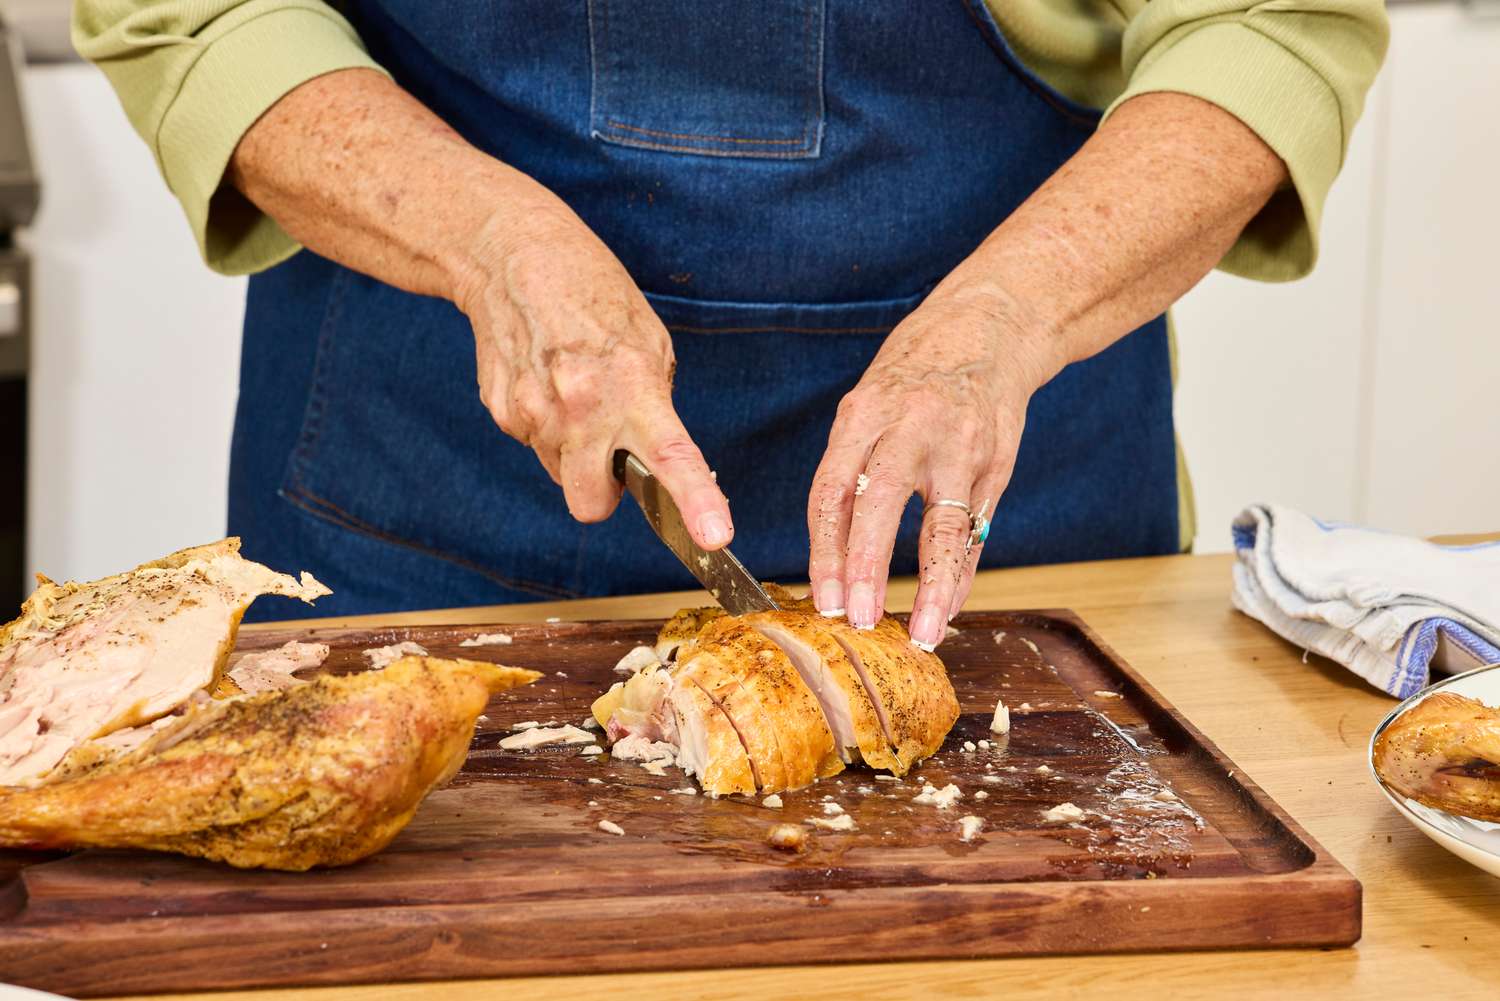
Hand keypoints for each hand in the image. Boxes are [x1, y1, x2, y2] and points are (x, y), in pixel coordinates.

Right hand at [457, 204, 732, 547]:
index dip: (696, 502)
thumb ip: (655, 404)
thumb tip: (655, 458)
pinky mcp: (500, 412)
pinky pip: (533, 443)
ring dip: (572, 450)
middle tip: (609, 452)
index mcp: (633, 386)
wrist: (513, 257)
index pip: (672, 457)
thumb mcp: (648, 341)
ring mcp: (533, 414)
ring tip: (574, 390)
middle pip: (590, 506)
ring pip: (560, 472)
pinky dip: (544, 424)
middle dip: (602, 494)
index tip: (714, 537)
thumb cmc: (591, 294)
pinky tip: (546, 380)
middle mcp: (580, 409)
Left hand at [807, 286, 1058, 648]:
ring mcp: (958, 446)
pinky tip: (949, 605)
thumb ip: (852, 468)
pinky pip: (976, 529)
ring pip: (943, 526)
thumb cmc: (914, 378)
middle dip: (865, 567)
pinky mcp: (997, 462)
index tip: (822, 599)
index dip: (824, 551)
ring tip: (924, 632)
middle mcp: (910, 428)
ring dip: (933, 586)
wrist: (989, 330)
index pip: (831, 491)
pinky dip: (961, 571)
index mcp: (863, 415)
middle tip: (855, 619)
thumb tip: (833, 554)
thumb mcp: (868, 406)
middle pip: (879, 505)